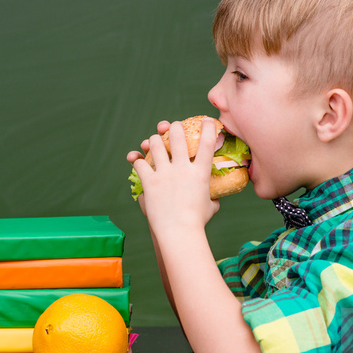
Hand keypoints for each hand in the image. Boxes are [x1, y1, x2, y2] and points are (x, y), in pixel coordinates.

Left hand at [131, 118, 219, 234]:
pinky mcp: (150, 181)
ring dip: (153, 140)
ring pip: (156, 145)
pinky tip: (136, 160)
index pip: (207, 143)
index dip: (208, 127)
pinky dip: (137, 160)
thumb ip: (212, 199)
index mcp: (201, 173)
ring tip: (153, 141)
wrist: (178, 232)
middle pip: (177, 136)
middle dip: (174, 127)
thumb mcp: (210, 208)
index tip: (206, 119)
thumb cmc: (196, 223)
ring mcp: (165, 173)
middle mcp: (183, 168)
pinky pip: (140, 164)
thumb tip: (215, 200)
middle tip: (172, 126)